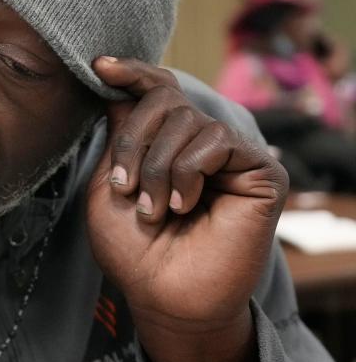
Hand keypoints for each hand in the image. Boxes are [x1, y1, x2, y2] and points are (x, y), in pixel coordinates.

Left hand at [85, 57, 288, 361]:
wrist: (162, 294)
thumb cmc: (132, 248)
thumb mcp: (109, 183)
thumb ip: (118, 135)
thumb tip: (117, 86)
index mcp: (166, 142)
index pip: (157, 90)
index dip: (132, 72)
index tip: (100, 67)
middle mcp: (200, 142)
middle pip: (164, 100)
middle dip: (134, 141)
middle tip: (125, 187)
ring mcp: (232, 154)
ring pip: (187, 120)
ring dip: (158, 166)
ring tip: (152, 208)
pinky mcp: (261, 170)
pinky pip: (216, 141)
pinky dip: (187, 172)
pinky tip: (183, 205)